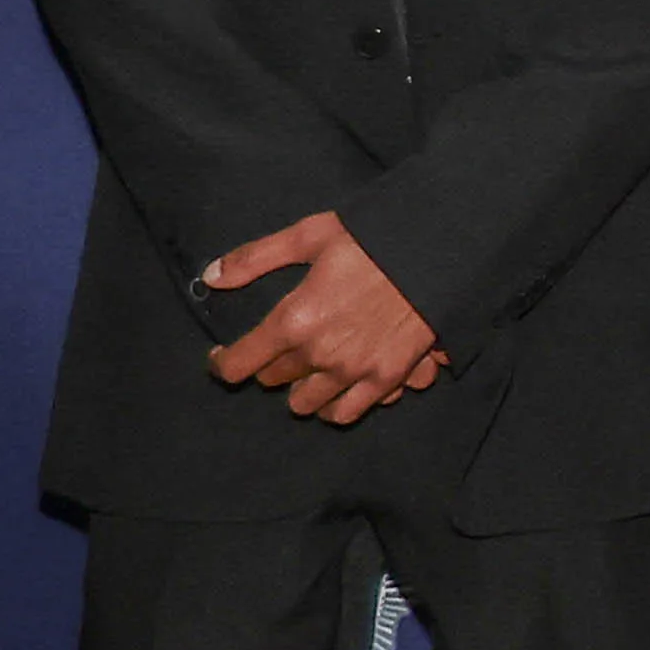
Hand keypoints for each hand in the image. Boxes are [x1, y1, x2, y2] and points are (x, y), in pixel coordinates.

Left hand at [203, 212, 447, 424]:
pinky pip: (345, 414)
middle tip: (282, 345)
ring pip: (303, 403)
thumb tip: (212, 276)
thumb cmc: (373, 238)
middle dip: (270, 364)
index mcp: (293, 318)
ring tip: (310, 368)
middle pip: (272, 380)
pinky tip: (336, 389)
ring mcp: (353, 372)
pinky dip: (334, 406)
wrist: (437, 251)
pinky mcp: (385, 380)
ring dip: (300, 387)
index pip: (238, 363)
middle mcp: (318, 354)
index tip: (221, 357)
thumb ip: (256, 258)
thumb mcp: (309, 235)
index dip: (222, 363)